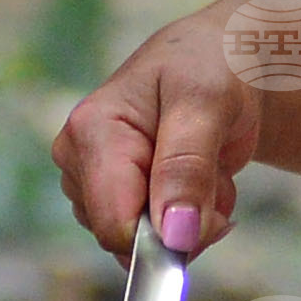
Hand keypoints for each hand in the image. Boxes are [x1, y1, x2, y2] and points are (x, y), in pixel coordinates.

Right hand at [51, 5, 262, 259]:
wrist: (220, 58)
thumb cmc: (210, 66)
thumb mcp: (207, 103)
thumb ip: (187, 167)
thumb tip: (174, 236)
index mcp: (90, 131)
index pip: (113, 223)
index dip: (164, 236)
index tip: (215, 217)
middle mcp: (79, 160)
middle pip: (125, 238)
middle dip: (182, 225)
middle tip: (217, 179)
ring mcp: (93, 181)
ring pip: (141, 243)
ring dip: (190, 220)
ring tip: (206, 166)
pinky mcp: (112, 196)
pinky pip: (151, 236)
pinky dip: (187, 219)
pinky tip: (199, 178)